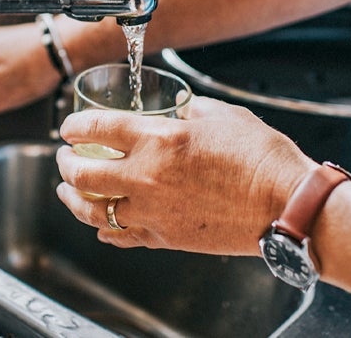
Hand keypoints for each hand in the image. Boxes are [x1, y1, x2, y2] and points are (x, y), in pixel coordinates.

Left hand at [56, 95, 316, 255]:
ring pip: (92, 212)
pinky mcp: (165, 238)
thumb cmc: (260, 157)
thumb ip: (189, 111)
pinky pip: (120, 237)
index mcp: (157, 139)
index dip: (73, 126)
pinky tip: (101, 224)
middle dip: (64, 163)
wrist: (286, 205)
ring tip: (67, 191)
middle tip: (64, 157)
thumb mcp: (222, 115)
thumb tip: (178, 111)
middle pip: (81, 174)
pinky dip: (104, 229)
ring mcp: (153, 212)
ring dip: (72, 199)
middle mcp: (145, 177)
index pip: (95, 129)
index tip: (69, 127)